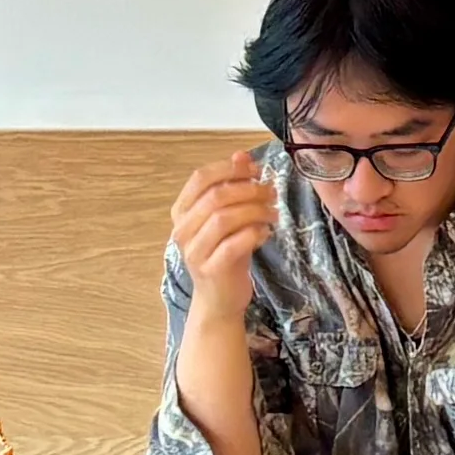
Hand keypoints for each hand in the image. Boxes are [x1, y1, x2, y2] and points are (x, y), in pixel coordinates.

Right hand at [169, 159, 283, 309]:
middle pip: (216, 196)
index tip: (255, 169)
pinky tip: (266, 233)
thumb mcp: (228, 217)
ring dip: (255, 210)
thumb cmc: (224, 254)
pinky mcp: (210, 269)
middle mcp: (182, 230)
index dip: (229, 168)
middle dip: (249, 189)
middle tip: (272, 192)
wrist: (218, 299)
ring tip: (273, 213)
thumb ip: (231, 186)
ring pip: (224, 218)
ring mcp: (194, 251)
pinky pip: (234, 244)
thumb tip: (242, 155)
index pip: (200, 178)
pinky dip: (254, 233)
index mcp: (181, 212)